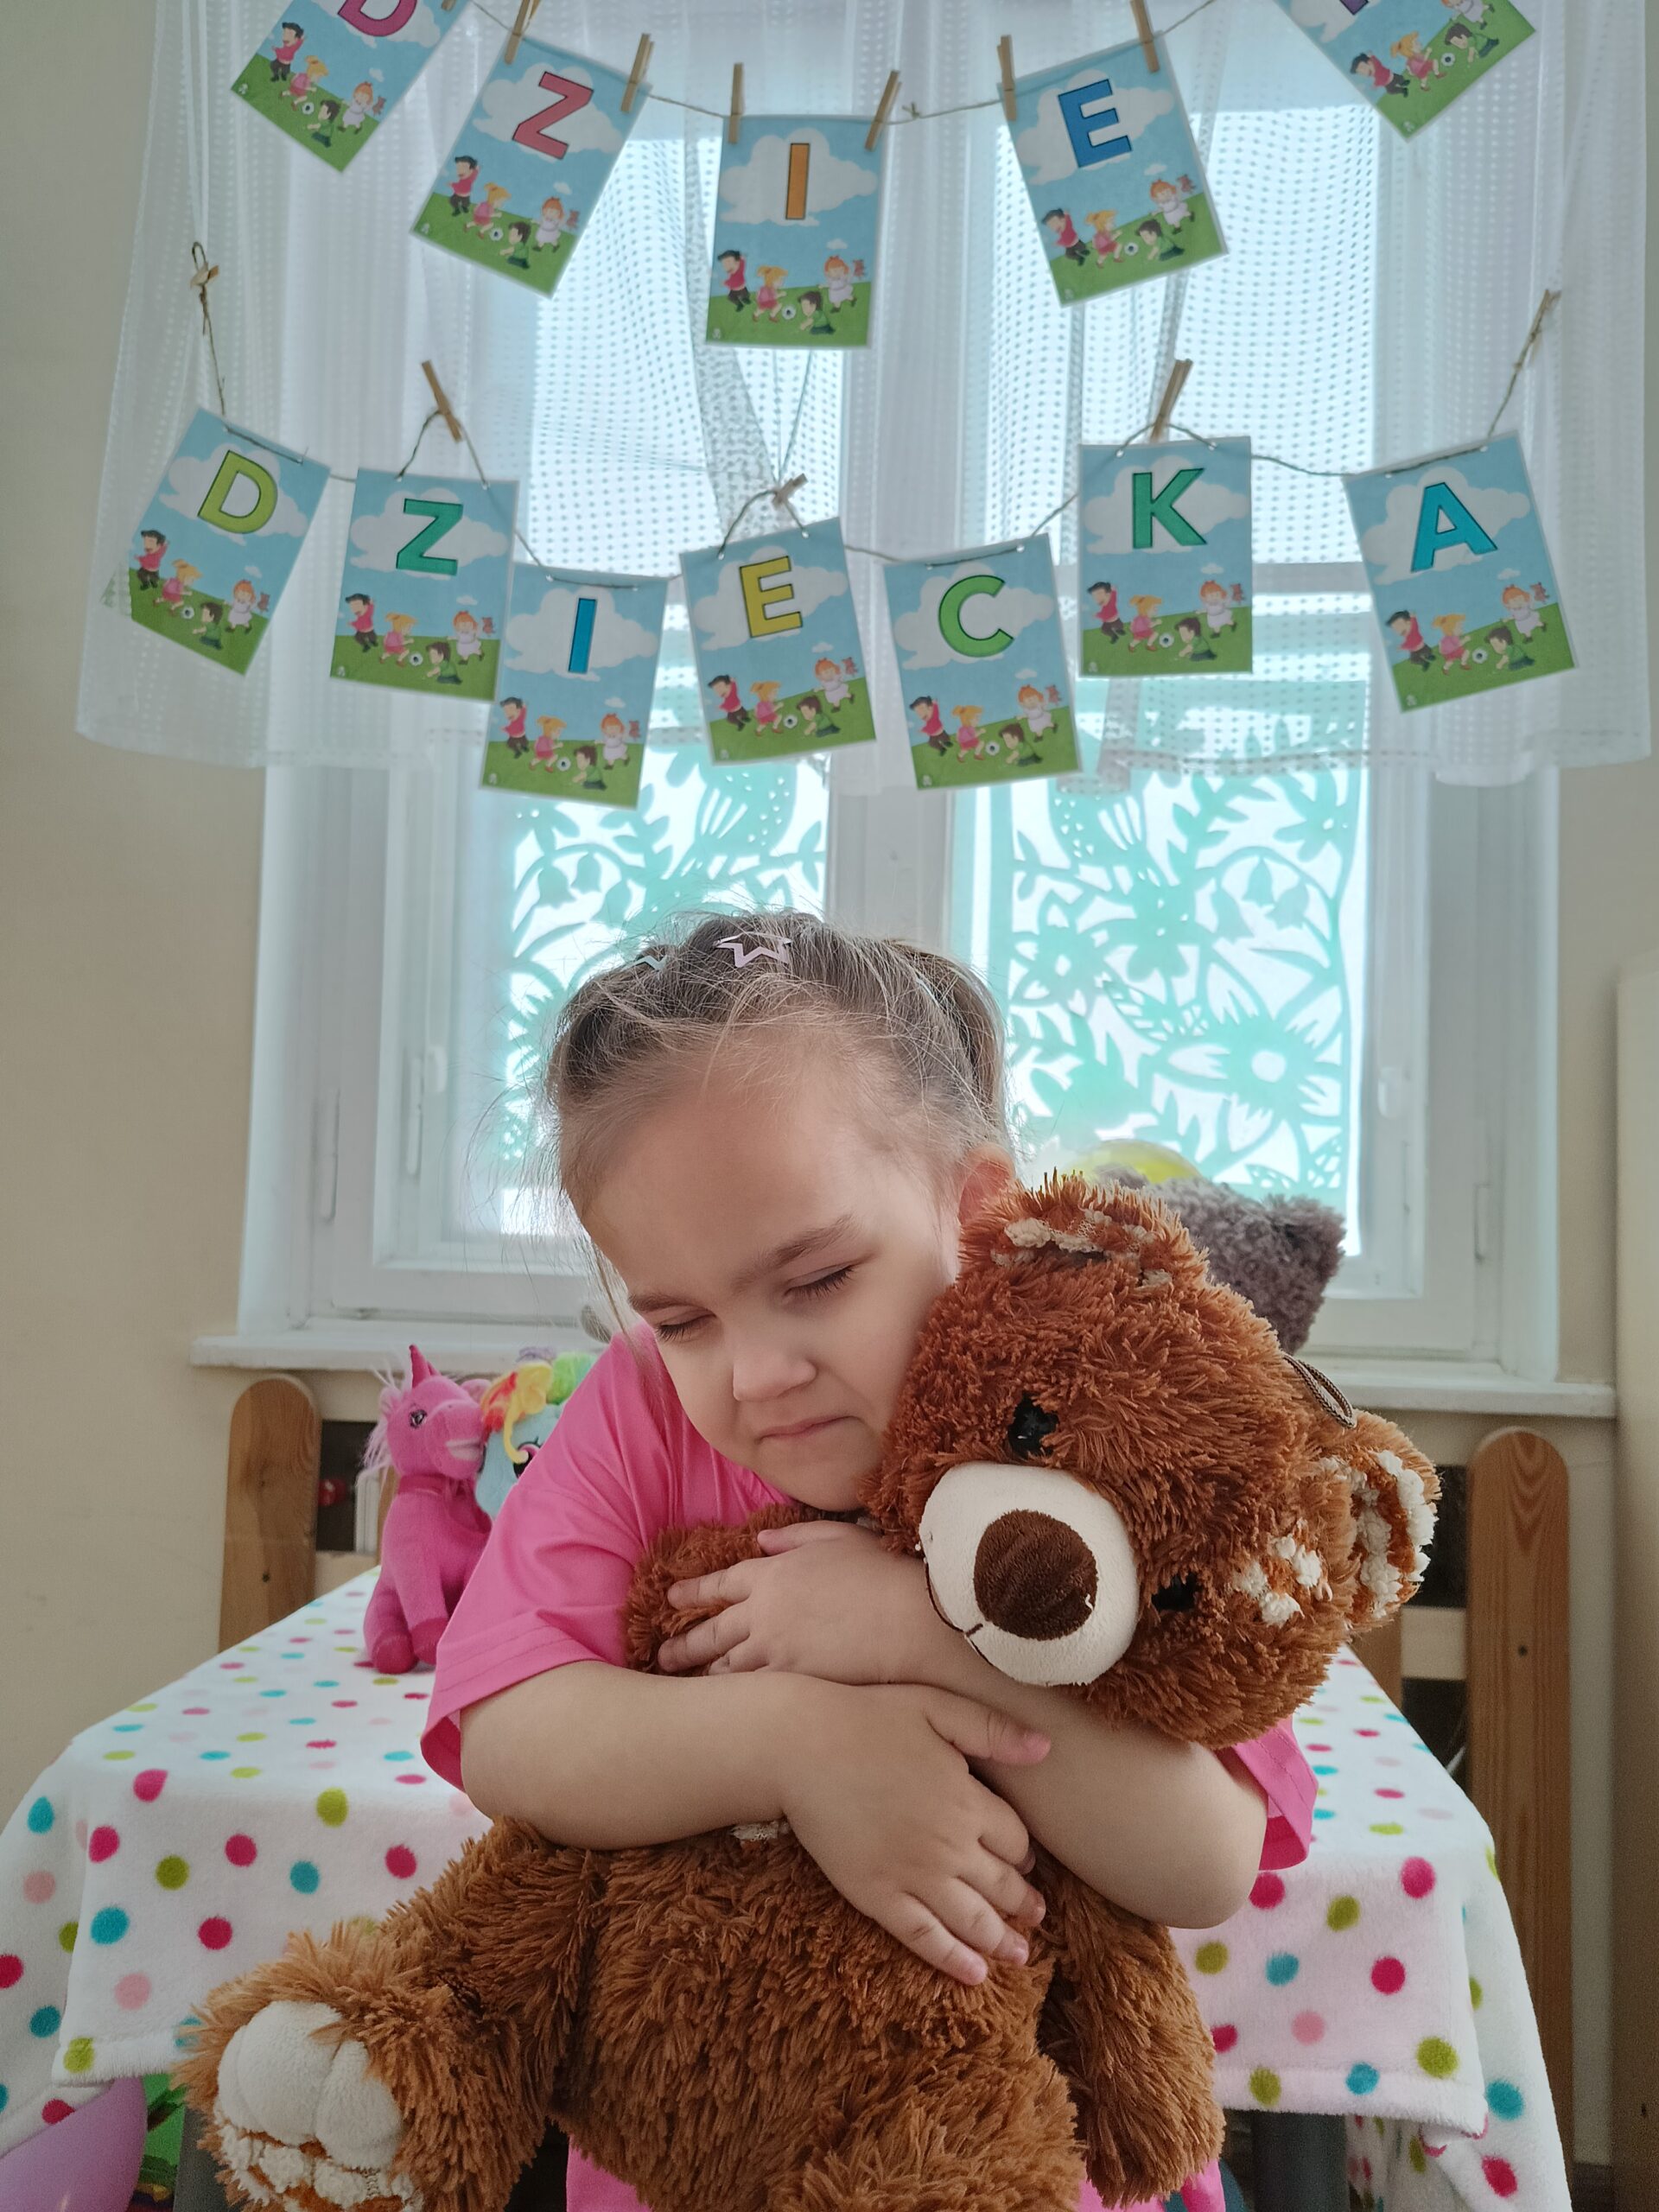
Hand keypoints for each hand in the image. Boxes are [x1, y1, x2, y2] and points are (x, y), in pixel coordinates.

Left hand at [658, 1521, 929, 1685]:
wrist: (908, 1618)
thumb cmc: (881, 1572)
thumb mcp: (838, 1538)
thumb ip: (795, 1537)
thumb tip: (762, 1539)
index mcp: (773, 1574)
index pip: (722, 1582)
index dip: (694, 1590)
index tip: (672, 1597)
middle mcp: (763, 1613)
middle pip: (713, 1631)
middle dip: (685, 1644)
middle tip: (662, 1656)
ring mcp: (774, 1651)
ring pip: (727, 1667)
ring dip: (705, 1675)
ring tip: (687, 1686)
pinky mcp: (791, 1682)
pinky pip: (751, 1693)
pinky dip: (734, 1700)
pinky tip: (724, 1710)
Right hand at [777, 1680, 1048, 1986]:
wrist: (798, 1747)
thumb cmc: (866, 1717)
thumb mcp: (935, 1706)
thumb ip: (991, 1728)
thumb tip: (1046, 1748)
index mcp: (965, 1800)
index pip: (1014, 1839)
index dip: (1023, 1852)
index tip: (1027, 1860)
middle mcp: (947, 1846)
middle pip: (1000, 1884)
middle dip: (1023, 1903)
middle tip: (1037, 1915)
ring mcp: (912, 1875)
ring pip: (970, 1919)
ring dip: (1002, 1940)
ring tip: (1020, 1955)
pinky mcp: (876, 1896)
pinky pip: (924, 1937)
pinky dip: (953, 1959)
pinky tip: (975, 1975)